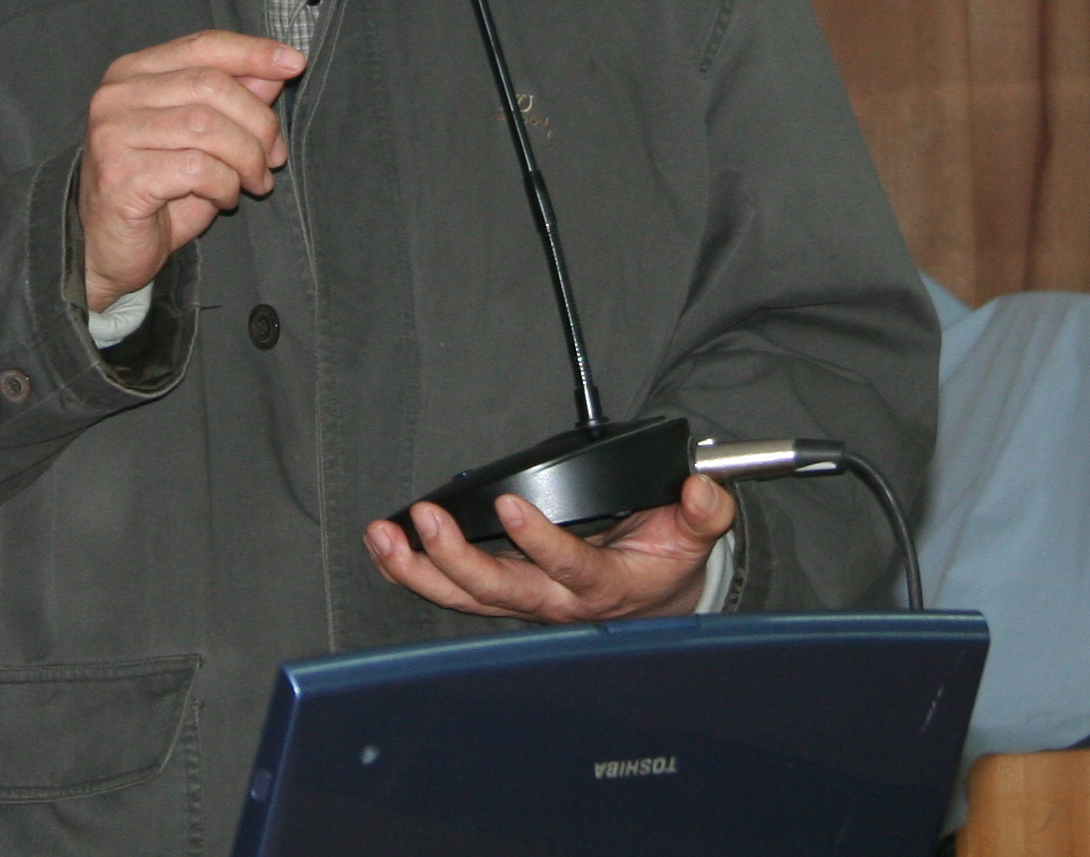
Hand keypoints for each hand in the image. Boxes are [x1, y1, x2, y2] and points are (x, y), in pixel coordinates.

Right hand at [79, 31, 301, 310]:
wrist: (107, 251)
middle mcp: (117, 95)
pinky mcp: (121, 176)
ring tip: (255, 182)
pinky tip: (224, 199)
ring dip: (247, 159)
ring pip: (208, 127)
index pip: (203, 45)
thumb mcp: (203, 138)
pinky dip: (225, 185)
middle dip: (258, 122)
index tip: (294, 64)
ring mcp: (113, 134)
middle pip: (212, 85)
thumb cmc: (159, 191)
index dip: (253, 53)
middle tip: (274, 157)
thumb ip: (234, 99)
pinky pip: (197, 168)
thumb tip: (275, 69)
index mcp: (134, 72)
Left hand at [362, 475, 734, 621]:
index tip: (512, 504)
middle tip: (428, 520)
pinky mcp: (502, 595)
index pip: (568, 566)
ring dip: (419, 569)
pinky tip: (387, 550)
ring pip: (465, 597)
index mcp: (603, 583)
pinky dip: (415, 574)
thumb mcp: (695, 535)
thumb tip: (702, 488)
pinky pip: (453, 593)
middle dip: (456, 557)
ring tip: (386, 538)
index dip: (539, 540)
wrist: (654, 600)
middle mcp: (555, 600)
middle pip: (499, 589)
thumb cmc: (663, 559)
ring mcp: (524, 601)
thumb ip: (703, 511)